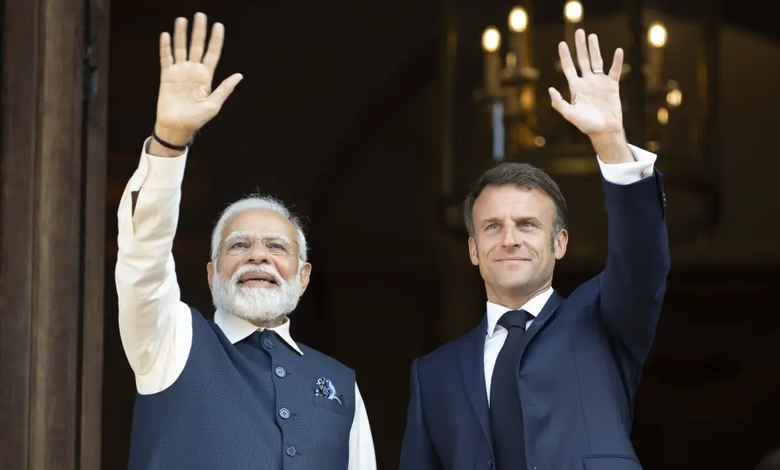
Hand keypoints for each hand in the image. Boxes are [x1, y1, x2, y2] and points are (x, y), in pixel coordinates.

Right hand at [154, 13, 242, 145]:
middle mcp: (193, 71)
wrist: (177, 127)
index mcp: (206, 77)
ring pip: (181, 48)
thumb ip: (225, 88)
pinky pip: (166, 58)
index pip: (212, 54)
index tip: (219, 25)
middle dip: (199, 31)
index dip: (216, 40)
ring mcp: (180, 72)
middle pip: (197, 46)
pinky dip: (165, 47)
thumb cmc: (197, 119)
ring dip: (181, 34)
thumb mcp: (214, 104)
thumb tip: (239, 75)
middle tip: (201, 15)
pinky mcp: (167, 76)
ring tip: (182, 20)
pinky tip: (166, 35)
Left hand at [548, 29, 623, 138]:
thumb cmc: (586, 125)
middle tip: (579, 31)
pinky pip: (615, 71)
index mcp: (575, 87)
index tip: (562, 44)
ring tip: (592, 36)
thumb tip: (550, 89)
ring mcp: (599, 82)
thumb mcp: (570, 115)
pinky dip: (617, 61)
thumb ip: (560, 103)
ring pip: (597, 61)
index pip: (569, 68)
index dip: (565, 56)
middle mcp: (587, 82)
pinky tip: (618, 51)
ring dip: (595, 49)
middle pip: (582, 60)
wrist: (604, 131)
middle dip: (580, 46)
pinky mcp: (612, 86)